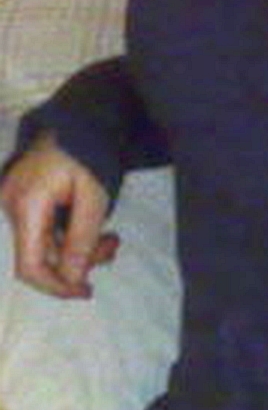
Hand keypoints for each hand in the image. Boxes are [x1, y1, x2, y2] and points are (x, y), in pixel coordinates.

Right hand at [0, 133, 119, 298]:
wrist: (82, 117)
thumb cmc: (90, 151)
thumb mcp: (95, 196)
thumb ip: (82, 239)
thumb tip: (72, 279)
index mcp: (26, 204)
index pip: (30, 265)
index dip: (56, 286)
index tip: (85, 292)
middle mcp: (12, 204)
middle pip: (41, 255)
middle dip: (80, 259)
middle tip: (114, 246)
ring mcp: (16, 200)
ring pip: (46, 243)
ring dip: (79, 247)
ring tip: (112, 238)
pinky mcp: (25, 198)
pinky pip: (45, 228)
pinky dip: (70, 234)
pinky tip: (95, 230)